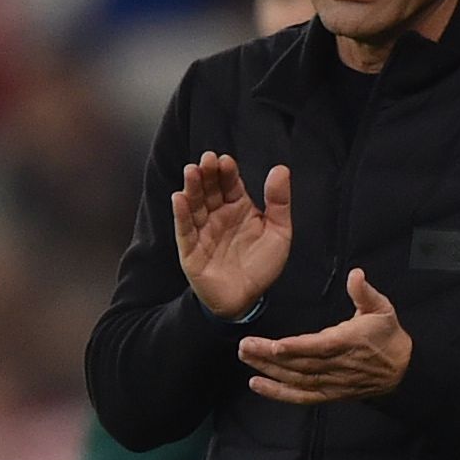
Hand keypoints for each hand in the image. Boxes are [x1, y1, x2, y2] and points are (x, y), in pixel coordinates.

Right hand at [171, 154, 290, 318]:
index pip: (230, 183)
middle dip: (207, 174)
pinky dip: (181, 214)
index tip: (225, 161)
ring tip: (191, 172)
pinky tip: (179, 198)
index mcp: (238, 207)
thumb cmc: (261, 266)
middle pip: (209, 189)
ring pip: (195, 205)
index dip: (227, 172)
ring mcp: (202, 231)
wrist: (245, 299)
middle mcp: (218, 215)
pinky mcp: (190, 249)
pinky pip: (184, 230)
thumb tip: (281, 169)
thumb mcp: (279, 232)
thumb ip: (279, 202)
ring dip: (192, 188)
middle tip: (206, 160)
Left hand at [237, 269, 410, 402]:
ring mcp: (331, 382)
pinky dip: (278, 393)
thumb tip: (355, 274)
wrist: (402, 370)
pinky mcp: (328, 393)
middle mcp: (336, 365)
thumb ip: (365, 293)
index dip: (296, 348)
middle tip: (245, 346)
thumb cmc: (388, 336)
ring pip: (295, 379)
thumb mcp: (383, 309)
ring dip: (268, 371)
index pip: (319, 347)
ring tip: (246, 357)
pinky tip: (257, 384)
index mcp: (348, 342)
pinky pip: (300, 396)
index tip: (275, 345)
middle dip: (269, 356)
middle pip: (299, 364)